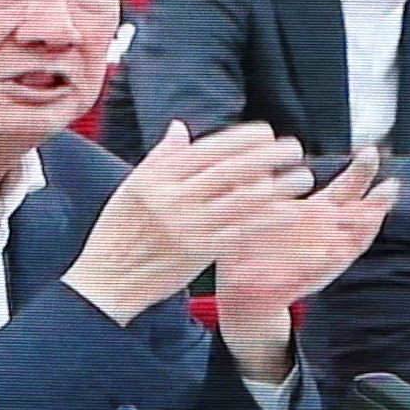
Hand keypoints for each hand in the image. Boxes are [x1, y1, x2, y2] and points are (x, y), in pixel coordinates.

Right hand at [60, 118, 318, 321]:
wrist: (107, 281)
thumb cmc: (118, 233)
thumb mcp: (131, 189)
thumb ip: (160, 158)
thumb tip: (180, 127)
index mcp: (155, 179)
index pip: (205, 151)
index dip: (240, 140)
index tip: (266, 132)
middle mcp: (172, 200)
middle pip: (228, 171)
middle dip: (266, 157)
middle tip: (293, 148)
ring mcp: (187, 227)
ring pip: (241, 200)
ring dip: (277, 187)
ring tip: (302, 177)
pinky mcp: (199, 253)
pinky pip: (242, 231)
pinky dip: (269, 219)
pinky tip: (290, 210)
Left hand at [211, 145, 398, 351]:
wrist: (247, 286)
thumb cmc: (262, 242)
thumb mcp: (264, 207)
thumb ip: (266, 182)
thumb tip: (259, 149)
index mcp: (322, 212)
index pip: (348, 187)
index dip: (361, 171)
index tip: (371, 150)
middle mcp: (330, 233)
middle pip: (360, 213)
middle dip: (376, 200)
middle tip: (390, 184)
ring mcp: (324, 258)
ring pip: (351, 244)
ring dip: (362, 232)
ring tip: (372, 216)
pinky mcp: (306, 280)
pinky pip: (320, 271)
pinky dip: (328, 262)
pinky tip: (335, 252)